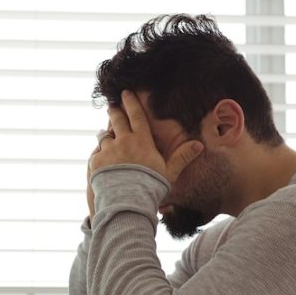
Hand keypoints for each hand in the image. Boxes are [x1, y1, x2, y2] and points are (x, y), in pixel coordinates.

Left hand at [89, 90, 203, 184]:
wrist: (127, 201)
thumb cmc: (151, 187)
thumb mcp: (169, 172)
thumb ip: (182, 157)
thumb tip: (199, 145)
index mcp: (141, 140)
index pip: (136, 115)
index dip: (130, 102)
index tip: (125, 92)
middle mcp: (123, 141)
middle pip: (117, 120)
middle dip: (114, 110)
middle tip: (112, 105)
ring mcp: (108, 150)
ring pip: (104, 136)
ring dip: (105, 134)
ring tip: (104, 134)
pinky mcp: (96, 161)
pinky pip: (96, 153)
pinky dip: (99, 153)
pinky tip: (100, 157)